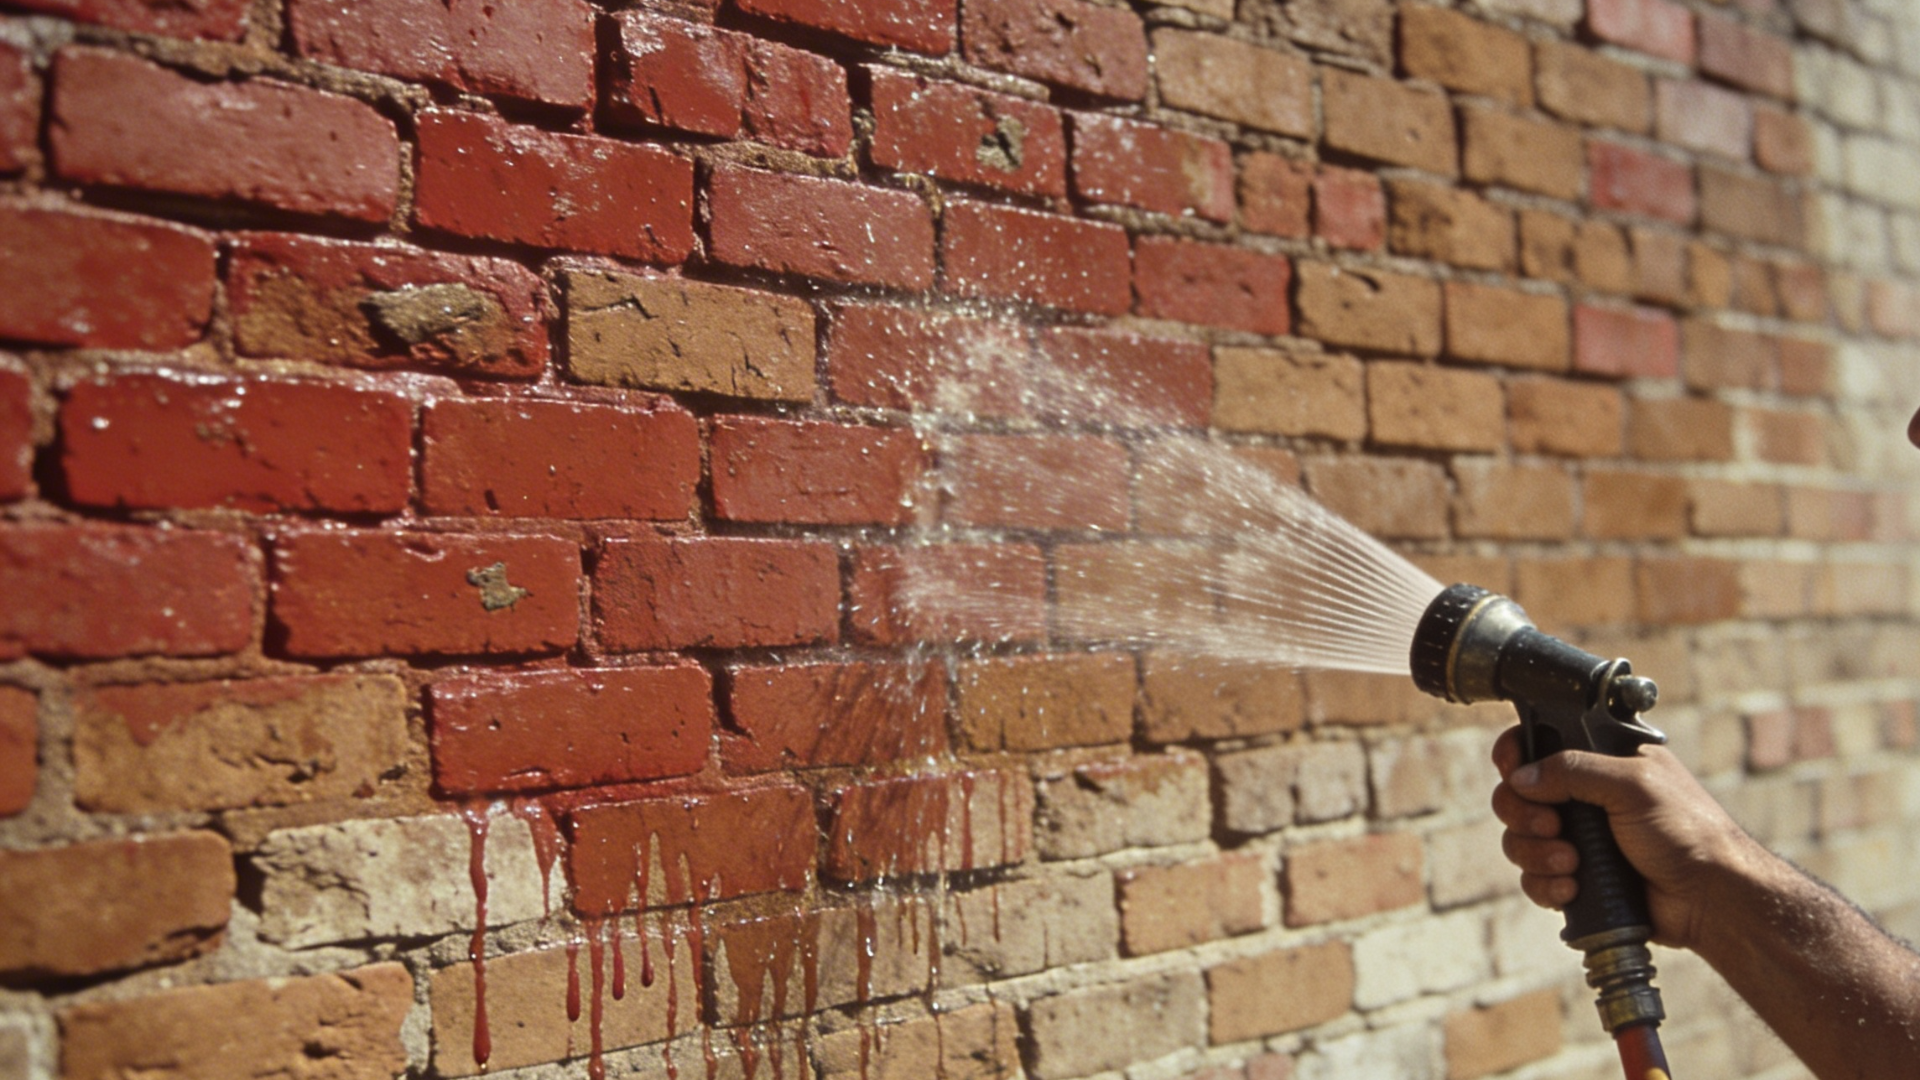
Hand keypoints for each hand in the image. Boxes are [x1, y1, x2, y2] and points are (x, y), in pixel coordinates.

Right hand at [1489, 726, 1756, 950]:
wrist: (1709, 898)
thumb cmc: (1686, 831)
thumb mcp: (1632, 784)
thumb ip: (1573, 770)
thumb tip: (1521, 778)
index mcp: (1600, 760)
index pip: (1539, 742)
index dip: (1516, 753)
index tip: (1512, 769)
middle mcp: (1583, 796)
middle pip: (1516, 794)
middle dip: (1523, 813)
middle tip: (1553, 825)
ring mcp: (1577, 838)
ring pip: (1519, 838)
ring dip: (1536, 853)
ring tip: (1572, 864)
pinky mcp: (1576, 877)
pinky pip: (1533, 878)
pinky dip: (1545, 885)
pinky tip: (1572, 889)